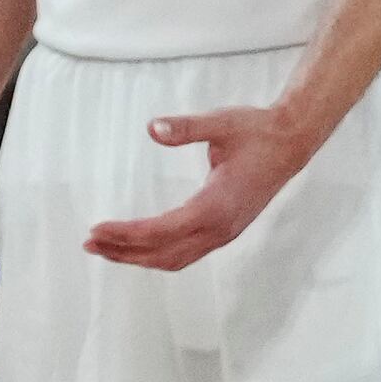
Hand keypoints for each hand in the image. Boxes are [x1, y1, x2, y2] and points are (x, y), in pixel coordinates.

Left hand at [83, 101, 313, 272]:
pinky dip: (157, 254)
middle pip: (165, 252)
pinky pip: (186, 253)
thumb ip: (186, 127)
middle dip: (124, 251)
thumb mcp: (221, 123)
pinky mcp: (225, 231)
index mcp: (217, 204)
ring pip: (175, 258)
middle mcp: (221, 227)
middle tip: (89, 242)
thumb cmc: (256, 132)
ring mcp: (225, 233)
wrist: (291, 143)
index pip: (163, 230)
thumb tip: (152, 128)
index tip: (97, 228)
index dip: (128, 233)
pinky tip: (135, 247)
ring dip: (138, 257)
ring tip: (104, 248)